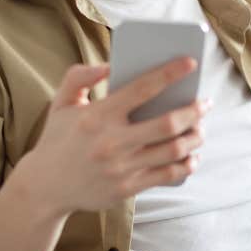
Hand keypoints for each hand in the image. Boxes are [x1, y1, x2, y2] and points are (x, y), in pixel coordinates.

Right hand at [12, 59, 209, 217]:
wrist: (44, 187)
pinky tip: (193, 154)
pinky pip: (168, 175)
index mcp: (98, 115)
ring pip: (174, 150)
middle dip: (194, 110)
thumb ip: (80, 76)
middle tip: (205, 102)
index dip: (171, 73)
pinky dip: (186, 164)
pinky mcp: (127, 188)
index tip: (191, 62)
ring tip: (201, 127)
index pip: (142, 88)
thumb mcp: (61, 103)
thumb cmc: (58, 139)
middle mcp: (112, 142)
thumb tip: (109, 65)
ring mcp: (121, 167)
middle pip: (168, 123)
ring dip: (195, 137)